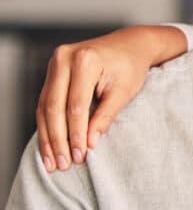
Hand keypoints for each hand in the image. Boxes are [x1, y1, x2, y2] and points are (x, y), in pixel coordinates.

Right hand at [36, 25, 183, 171]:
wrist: (130, 44)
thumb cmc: (130, 68)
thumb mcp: (123, 92)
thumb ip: (105, 116)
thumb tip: (89, 143)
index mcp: (85, 60)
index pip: (76, 106)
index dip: (76, 134)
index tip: (80, 156)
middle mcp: (64, 58)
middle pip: (55, 107)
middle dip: (58, 140)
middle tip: (62, 164)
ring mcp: (54, 63)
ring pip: (44, 107)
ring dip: (47, 136)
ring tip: (51, 162)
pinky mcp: (52, 71)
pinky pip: (44, 102)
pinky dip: (46, 125)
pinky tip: (48, 145)